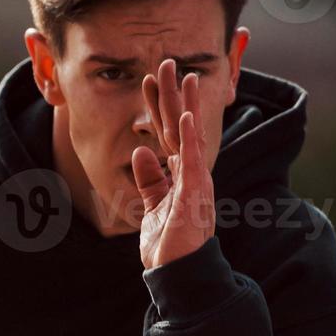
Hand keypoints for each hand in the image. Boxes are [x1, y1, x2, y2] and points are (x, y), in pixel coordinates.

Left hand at [131, 59, 214, 269]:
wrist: (176, 273)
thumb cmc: (168, 243)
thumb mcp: (152, 205)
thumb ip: (149, 180)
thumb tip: (140, 152)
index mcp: (180, 174)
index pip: (166, 133)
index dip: (158, 106)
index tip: (148, 79)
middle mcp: (191, 173)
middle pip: (179, 126)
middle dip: (173, 95)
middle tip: (166, 63)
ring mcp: (195, 182)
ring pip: (190, 137)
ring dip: (186, 106)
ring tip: (185, 77)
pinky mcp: (195, 194)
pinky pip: (192, 162)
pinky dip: (188, 139)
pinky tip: (185, 117)